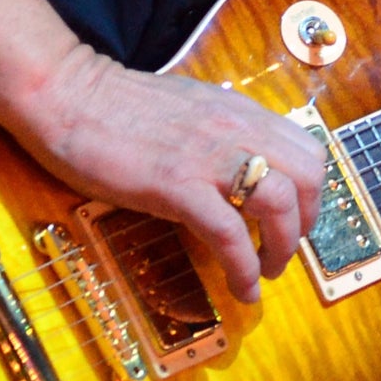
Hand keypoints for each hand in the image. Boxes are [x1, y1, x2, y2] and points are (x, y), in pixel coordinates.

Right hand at [6, 45, 327, 303]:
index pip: (308, 148)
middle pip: (309, 175)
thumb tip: (240, 165)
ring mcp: (208, 156)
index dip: (312, 193)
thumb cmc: (117, 105)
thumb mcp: (188, 108)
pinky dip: (244, 268)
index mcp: (238, 111)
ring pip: (280, 203)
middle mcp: (234, 129)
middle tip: (283, 249)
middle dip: (307, 223)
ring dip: (282, 249)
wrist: (68, 94)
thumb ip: (220, 132)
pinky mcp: (176, 185)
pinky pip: (230, 233)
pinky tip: (239, 287)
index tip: (295, 220)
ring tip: (263, 273)